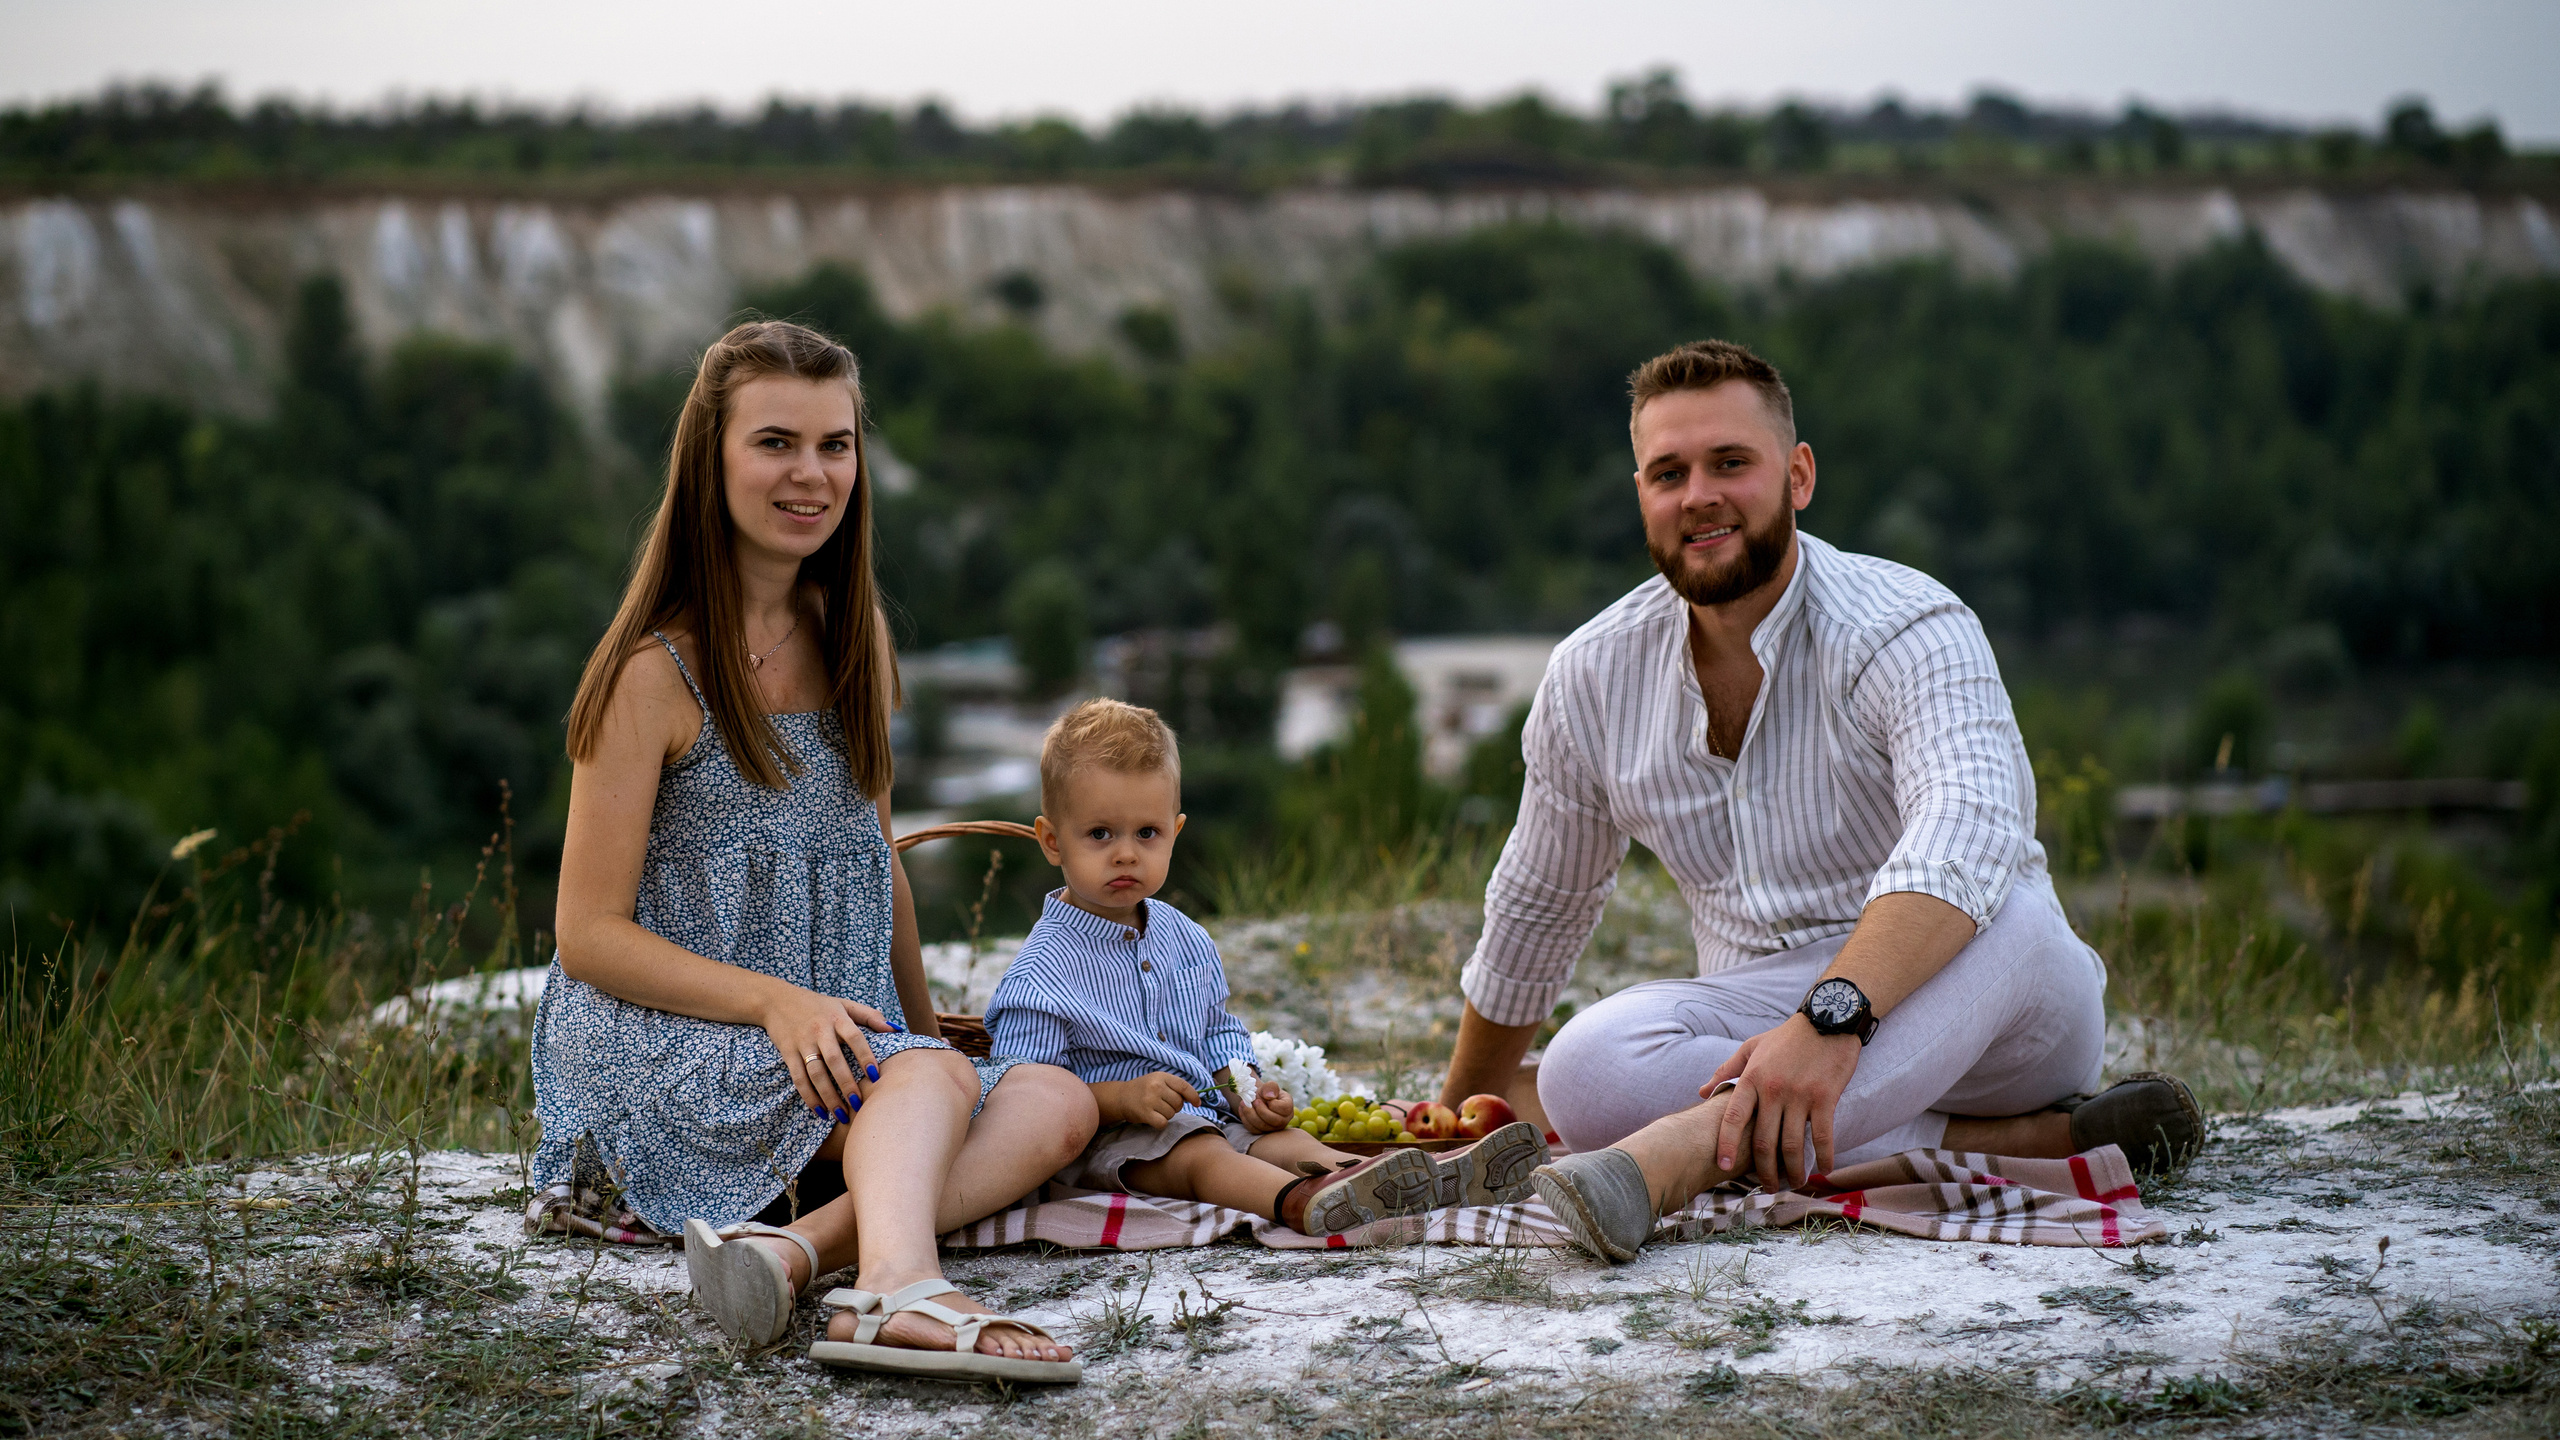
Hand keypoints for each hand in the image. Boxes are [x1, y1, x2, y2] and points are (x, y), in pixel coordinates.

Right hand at [761, 986, 893, 1122]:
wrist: (777, 1000)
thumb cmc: (818, 1005)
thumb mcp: (844, 1004)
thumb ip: (870, 1016)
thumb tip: (896, 1029)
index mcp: (837, 1018)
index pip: (854, 1037)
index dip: (865, 1056)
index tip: (875, 1076)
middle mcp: (819, 1031)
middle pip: (834, 1060)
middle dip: (846, 1083)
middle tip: (858, 1104)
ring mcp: (802, 1043)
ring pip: (815, 1073)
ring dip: (828, 1096)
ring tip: (842, 1115)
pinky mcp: (788, 1053)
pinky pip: (798, 1078)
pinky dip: (809, 1097)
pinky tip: (820, 1112)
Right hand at [1091, 1072, 1199, 1127]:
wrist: (1120, 1097)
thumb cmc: (1143, 1089)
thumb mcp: (1157, 1080)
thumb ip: (1174, 1086)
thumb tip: (1195, 1099)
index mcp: (1161, 1076)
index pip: (1184, 1086)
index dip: (1193, 1096)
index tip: (1197, 1103)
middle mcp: (1156, 1087)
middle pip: (1179, 1103)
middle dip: (1175, 1107)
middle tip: (1163, 1104)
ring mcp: (1150, 1100)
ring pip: (1172, 1114)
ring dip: (1166, 1115)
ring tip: (1156, 1110)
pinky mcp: (1145, 1113)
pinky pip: (1163, 1123)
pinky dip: (1160, 1123)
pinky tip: (1153, 1118)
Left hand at [1235, 1077, 1293, 1133]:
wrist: (1258, 1099)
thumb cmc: (1265, 1092)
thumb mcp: (1269, 1086)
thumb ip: (1271, 1087)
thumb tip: (1269, 1096)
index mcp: (1288, 1107)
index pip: (1285, 1109)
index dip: (1273, 1104)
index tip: (1264, 1097)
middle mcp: (1284, 1120)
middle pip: (1275, 1121)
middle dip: (1261, 1111)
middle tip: (1253, 1101)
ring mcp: (1273, 1128)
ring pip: (1263, 1127)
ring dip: (1250, 1115)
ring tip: (1244, 1103)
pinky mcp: (1263, 1132)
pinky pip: (1254, 1130)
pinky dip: (1246, 1120)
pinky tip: (1242, 1109)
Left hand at [1704, 1013, 1861, 1189]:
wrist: (1827, 1019)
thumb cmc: (1787, 1037)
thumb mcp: (1751, 1047)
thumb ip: (1726, 1070)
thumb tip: (1701, 1091)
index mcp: (1752, 1078)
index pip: (1733, 1117)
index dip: (1725, 1144)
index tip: (1721, 1166)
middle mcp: (1773, 1090)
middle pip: (1762, 1140)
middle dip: (1763, 1170)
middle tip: (1766, 1187)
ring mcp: (1800, 1095)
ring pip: (1791, 1145)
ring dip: (1792, 1170)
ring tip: (1793, 1183)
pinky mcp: (1825, 1098)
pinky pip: (1821, 1136)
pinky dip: (1823, 1156)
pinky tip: (1823, 1168)